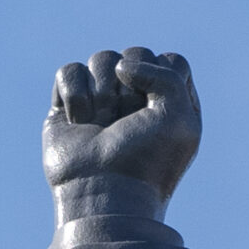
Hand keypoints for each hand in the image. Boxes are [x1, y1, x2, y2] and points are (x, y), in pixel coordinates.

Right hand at [42, 48, 201, 221]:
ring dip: (102, 92)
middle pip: (134, 54)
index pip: (171, 61)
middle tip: (127, 122)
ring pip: (101, 58)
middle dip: (130, 87)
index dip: (163, 78)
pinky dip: (74, 93)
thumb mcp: (179, 119)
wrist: (104, 194)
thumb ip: (167, 75)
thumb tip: (122, 66)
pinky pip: (69, 70)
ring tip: (101, 124)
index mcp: (173, 103)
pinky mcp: (70, 104)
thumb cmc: (147, 160)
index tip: (157, 111)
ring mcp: (103, 100)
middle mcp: (140, 98)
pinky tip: (78, 121)